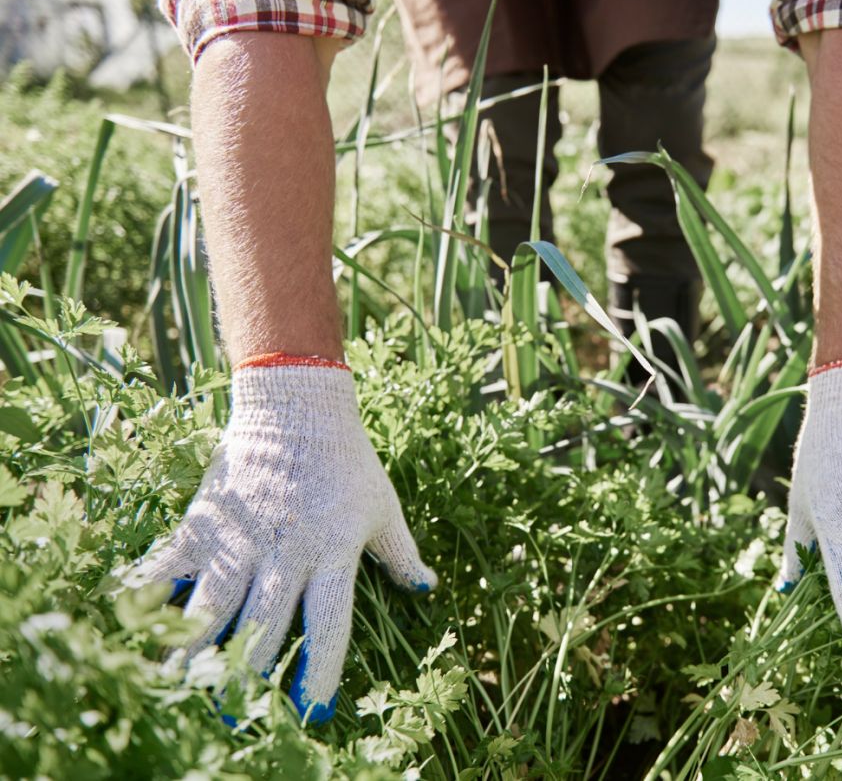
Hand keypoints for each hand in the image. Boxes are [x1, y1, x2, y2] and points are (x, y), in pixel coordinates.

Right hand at [134, 358, 436, 722]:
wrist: (296, 404)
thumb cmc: (347, 459)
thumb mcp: (382, 507)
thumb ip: (400, 553)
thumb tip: (426, 589)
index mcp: (333, 553)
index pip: (329, 624)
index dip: (322, 671)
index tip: (313, 711)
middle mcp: (285, 554)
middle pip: (264, 627)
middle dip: (249, 677)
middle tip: (235, 718)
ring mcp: (241, 539)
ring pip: (213, 607)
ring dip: (195, 651)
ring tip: (178, 688)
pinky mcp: (204, 521)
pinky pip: (169, 565)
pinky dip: (149, 593)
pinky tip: (133, 621)